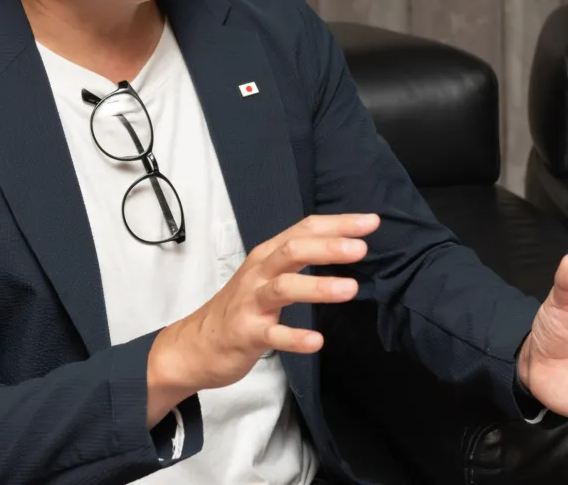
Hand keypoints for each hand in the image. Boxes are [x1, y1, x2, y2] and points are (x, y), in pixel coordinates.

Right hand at [147, 213, 378, 421]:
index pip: (304, 230)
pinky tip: (317, 341)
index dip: (338, 224)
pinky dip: (295, 338)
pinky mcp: (246, 333)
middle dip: (328, 247)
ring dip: (317, 287)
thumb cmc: (241, 307)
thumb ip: (297, 261)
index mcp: (268, 255)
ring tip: (351, 289)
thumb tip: (344, 246)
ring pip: (284, 287)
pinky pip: (272, 336)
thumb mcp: (266, 275)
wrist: (195, 345)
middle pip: (293, 250)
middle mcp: (259, 273)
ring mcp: (251, 303)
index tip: (371, 222)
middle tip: (362, 248)